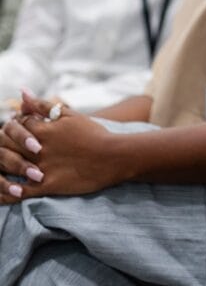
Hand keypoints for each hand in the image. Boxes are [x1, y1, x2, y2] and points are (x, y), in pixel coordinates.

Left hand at [0, 92, 122, 200]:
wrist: (115, 156)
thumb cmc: (95, 134)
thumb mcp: (70, 115)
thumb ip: (44, 105)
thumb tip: (22, 92)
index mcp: (43, 130)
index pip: (15, 126)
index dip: (15, 128)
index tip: (20, 130)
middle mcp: (38, 149)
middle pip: (6, 145)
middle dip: (4, 145)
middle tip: (9, 147)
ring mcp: (42, 168)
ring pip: (9, 168)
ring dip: (3, 166)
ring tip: (4, 167)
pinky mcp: (48, 185)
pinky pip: (20, 192)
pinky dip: (9, 193)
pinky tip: (9, 190)